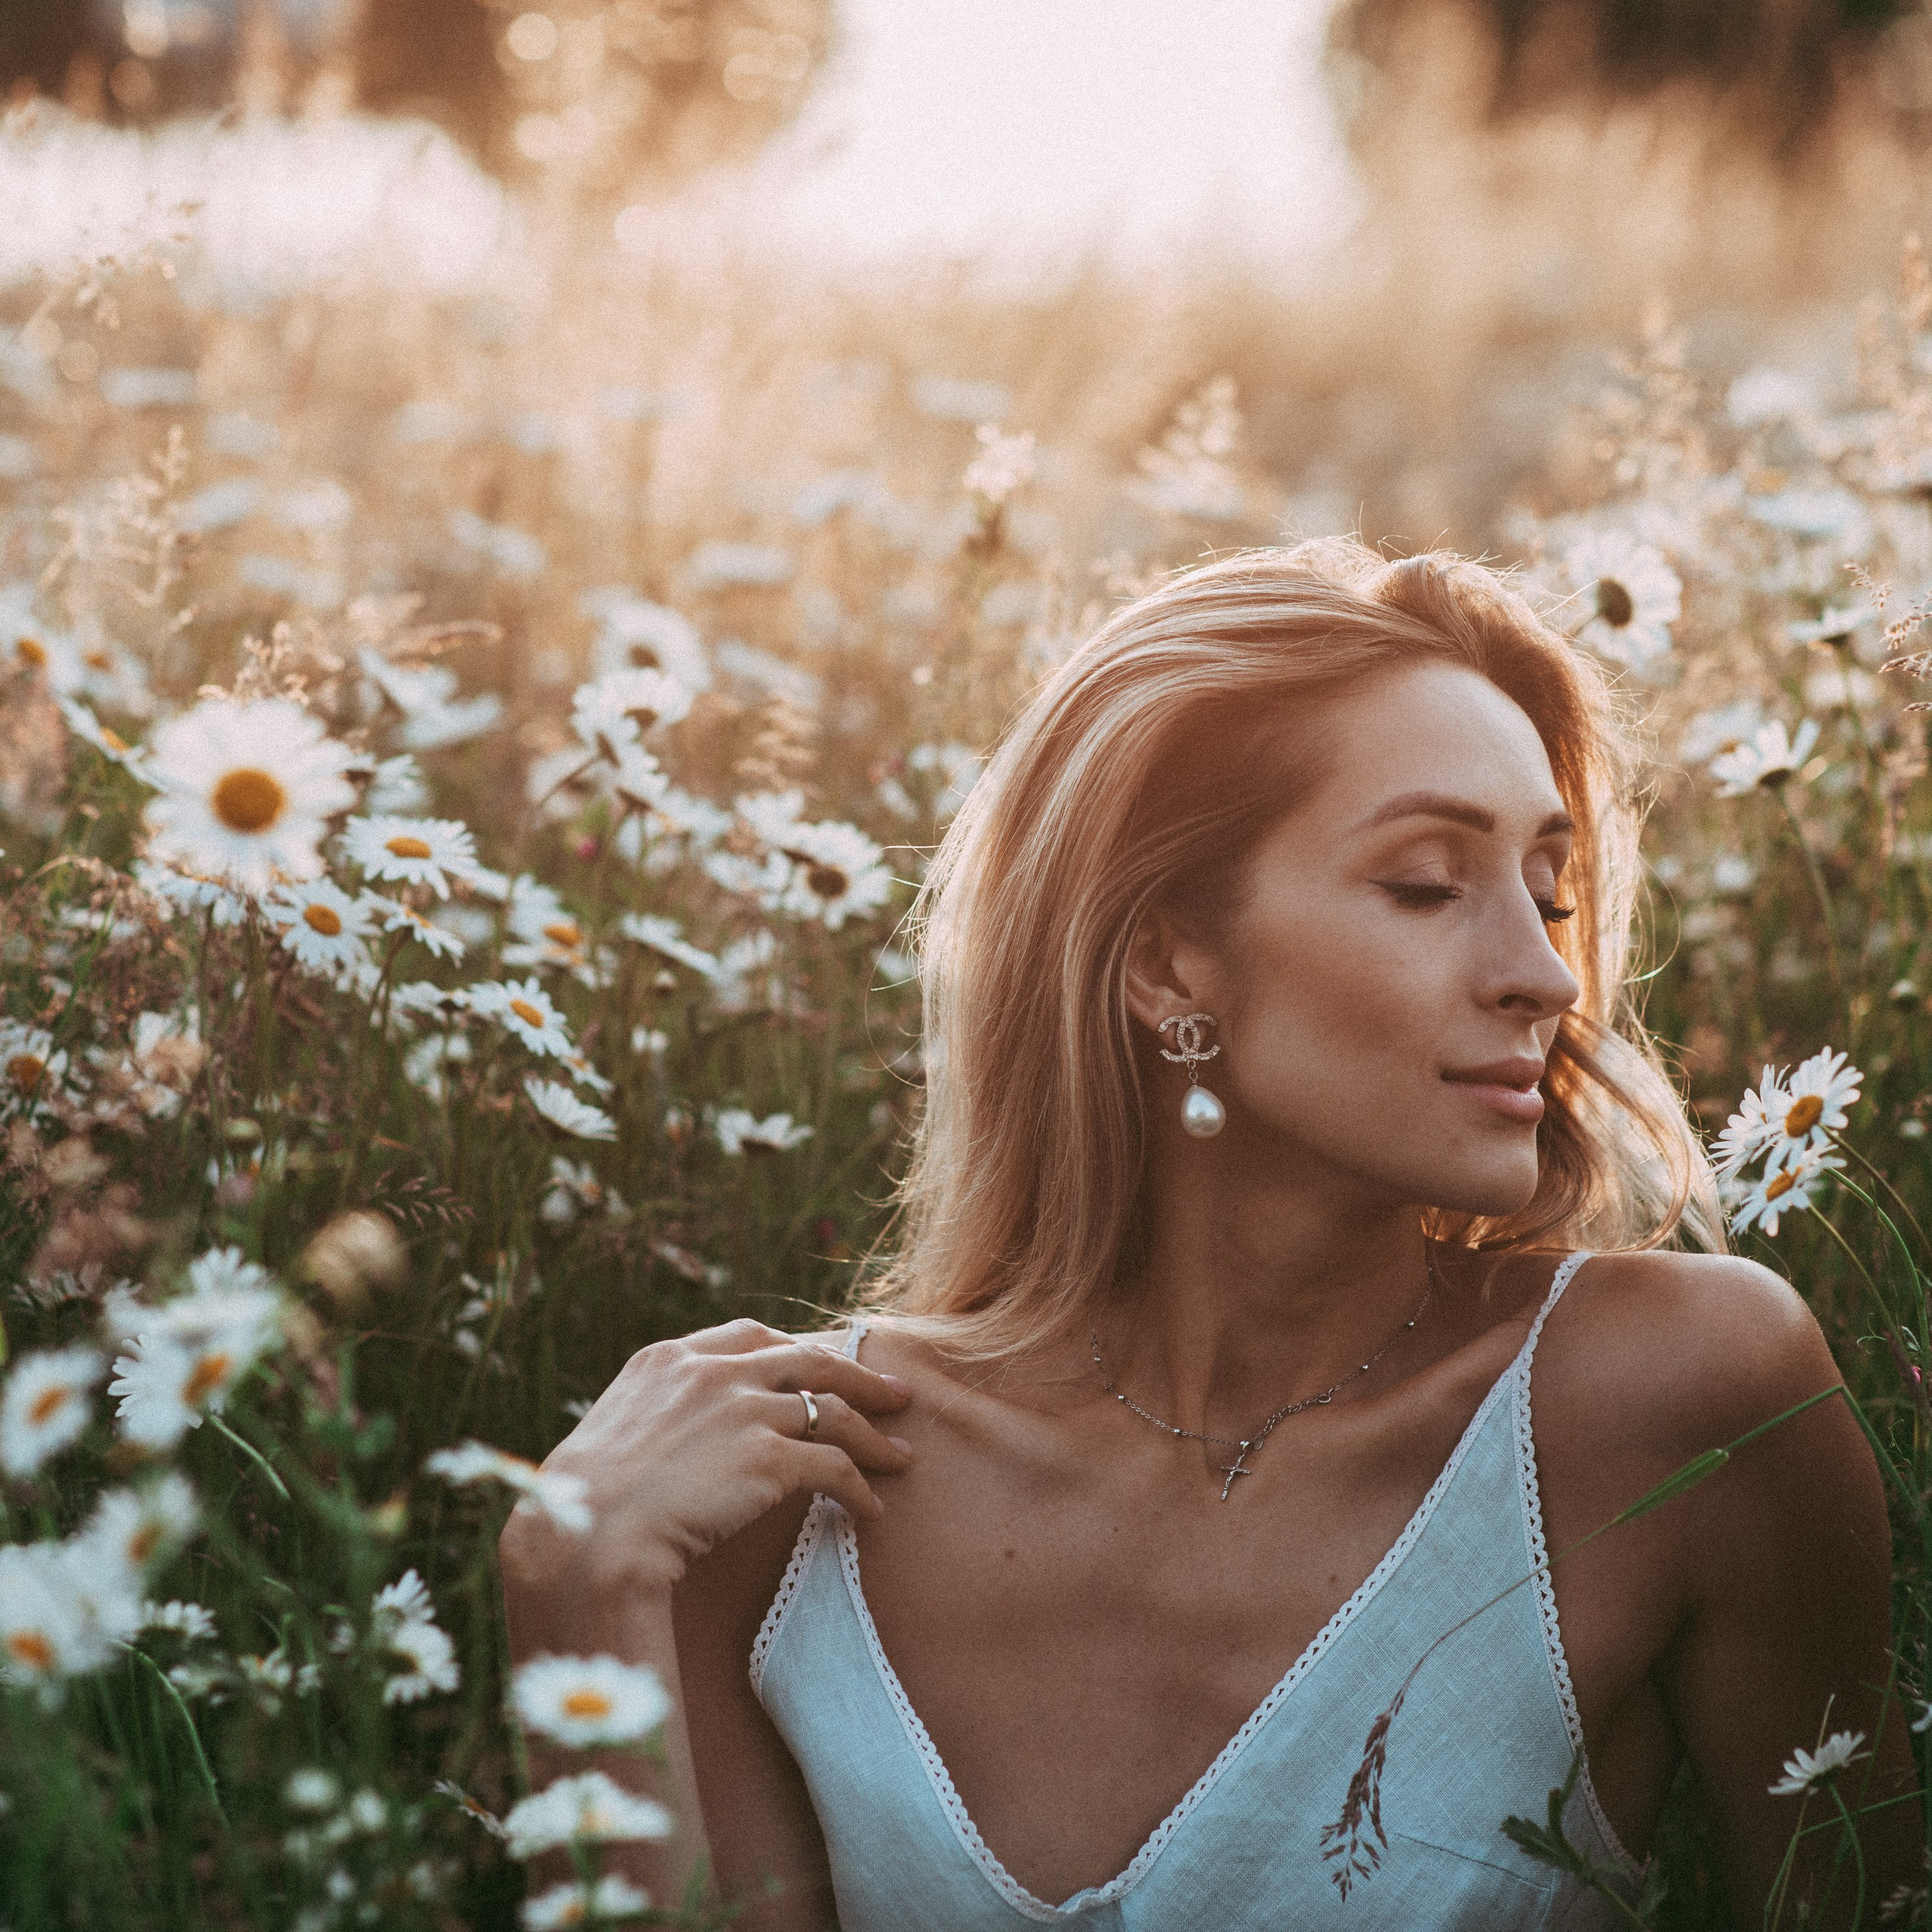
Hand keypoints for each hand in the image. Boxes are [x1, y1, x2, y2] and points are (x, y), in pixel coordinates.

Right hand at [500, 1319, 912, 1594]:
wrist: (586, 1537)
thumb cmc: (584, 1505)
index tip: (822, 1366)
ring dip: (874, 1437)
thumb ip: (655, 1414)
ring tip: (901, 1458)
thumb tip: (677, 1436)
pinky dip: (859, 1486)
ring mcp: (744, 1409)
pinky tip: (869, 1509)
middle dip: (859, 1378)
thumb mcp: (614, 1431)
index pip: (751, 1337)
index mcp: (669, 1359)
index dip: (795, 1351)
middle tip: (895, 1395)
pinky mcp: (769, 1455)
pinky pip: (834, 1466)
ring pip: (834, 1412)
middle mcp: (712, 1372)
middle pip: (809, 1361)